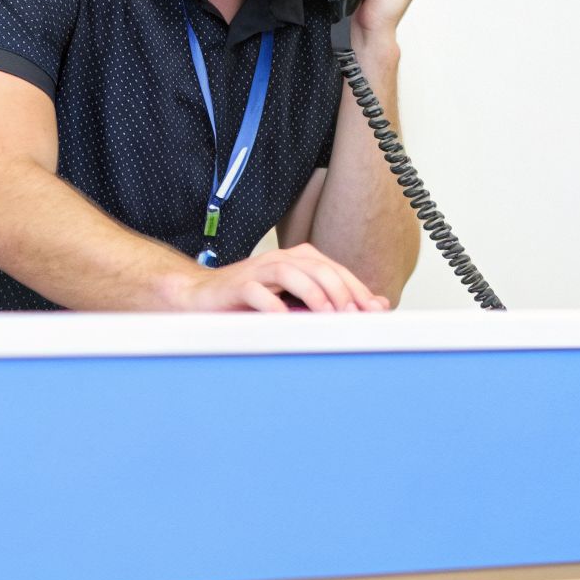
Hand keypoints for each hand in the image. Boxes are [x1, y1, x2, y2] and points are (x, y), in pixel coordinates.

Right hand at [174, 243, 390, 312]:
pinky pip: (256, 291)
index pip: (335, 270)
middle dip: (339, 290)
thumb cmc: (251, 302)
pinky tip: (285, 319)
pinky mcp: (236, 286)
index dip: (357, 289)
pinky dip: (272, 304)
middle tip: (353, 315)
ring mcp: (257, 270)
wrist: (201, 297)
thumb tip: (379, 305)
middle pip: (317, 266)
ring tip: (327, 314)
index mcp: (298, 261)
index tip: (374, 312)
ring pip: (290, 271)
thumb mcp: (297, 303)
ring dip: (312, 293)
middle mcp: (281, 260)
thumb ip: (333, 303)